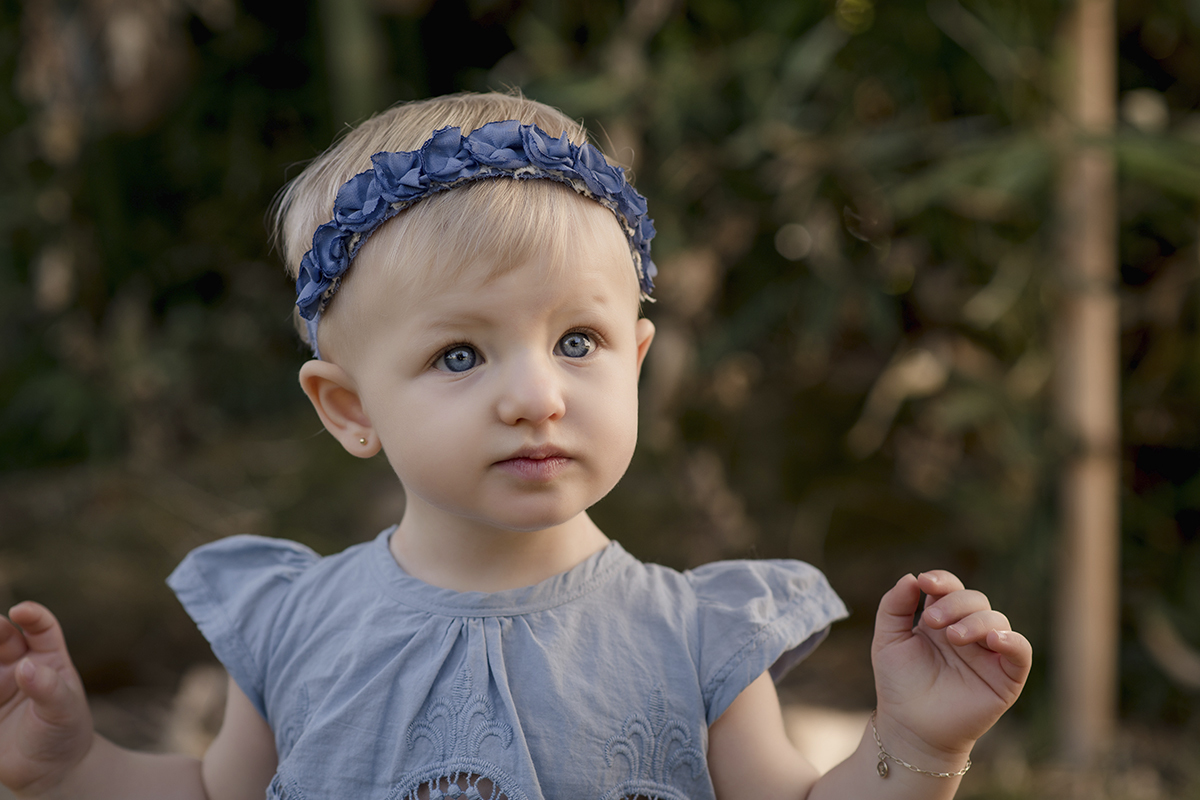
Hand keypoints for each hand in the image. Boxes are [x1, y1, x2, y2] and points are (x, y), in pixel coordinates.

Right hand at [0, 602, 94, 797]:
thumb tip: (26, 667)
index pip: (40, 627)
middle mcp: (20, 666)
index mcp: (49, 658)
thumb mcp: (64, 710)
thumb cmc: (66, 733)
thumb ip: (48, 688)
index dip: (31, 615)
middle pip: (2, 638)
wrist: (52, 771)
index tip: (19, 611)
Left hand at [870, 571, 1031, 768]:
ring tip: (953, 637)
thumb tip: (910, 577)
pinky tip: (994, 639)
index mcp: (942, 619)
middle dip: (954, 603)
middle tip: (931, 621)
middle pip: (975, 600)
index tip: (924, 583)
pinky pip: (1021, 652)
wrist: (909, 727)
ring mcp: (988, 653)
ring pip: (997, 620)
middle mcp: (968, 632)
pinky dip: (1012, 641)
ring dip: (976, 621)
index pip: (951, 588)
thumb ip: (894, 606)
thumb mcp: (888, 640)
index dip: (942, 580)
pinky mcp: (1006, 677)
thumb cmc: (899, 684)